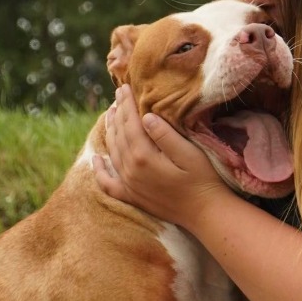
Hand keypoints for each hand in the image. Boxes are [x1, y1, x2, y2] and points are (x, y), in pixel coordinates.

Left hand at [92, 84, 225, 228]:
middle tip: (117, 94)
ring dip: (109, 131)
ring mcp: (129, 185)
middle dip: (117, 112)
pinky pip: (108, 184)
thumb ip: (166, 135)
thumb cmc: (203, 179)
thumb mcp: (190, 153)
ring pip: (112, 152)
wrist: (205, 213)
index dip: (126, 104)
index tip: (124, 87)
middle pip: (118, 135)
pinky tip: (96, 159)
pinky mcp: (132, 197)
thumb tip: (146, 117)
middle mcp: (131, 171)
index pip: (130, 124)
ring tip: (110, 113)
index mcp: (144, 157)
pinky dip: (99, 171)